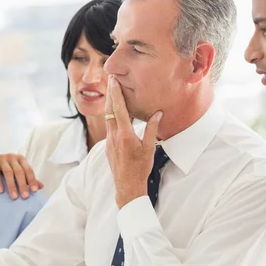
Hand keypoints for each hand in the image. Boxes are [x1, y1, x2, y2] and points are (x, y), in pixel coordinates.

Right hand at [0, 153, 43, 198]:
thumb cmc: (8, 166)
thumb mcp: (19, 170)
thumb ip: (29, 178)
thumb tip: (41, 186)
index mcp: (21, 159)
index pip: (28, 170)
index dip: (32, 180)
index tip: (34, 191)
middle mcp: (12, 157)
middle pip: (19, 172)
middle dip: (23, 185)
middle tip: (25, 196)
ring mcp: (2, 158)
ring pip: (8, 172)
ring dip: (12, 185)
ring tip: (14, 196)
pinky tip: (1, 190)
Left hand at [105, 76, 161, 208]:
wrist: (127, 186)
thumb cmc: (140, 168)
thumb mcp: (149, 148)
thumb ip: (151, 129)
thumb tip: (157, 113)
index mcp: (125, 135)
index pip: (118, 109)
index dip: (115, 93)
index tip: (113, 80)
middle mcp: (114, 136)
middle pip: (109, 110)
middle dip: (110, 94)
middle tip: (111, 79)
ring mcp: (109, 141)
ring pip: (107, 118)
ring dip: (109, 104)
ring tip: (112, 92)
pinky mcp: (108, 146)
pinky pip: (108, 127)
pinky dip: (111, 116)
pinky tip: (115, 113)